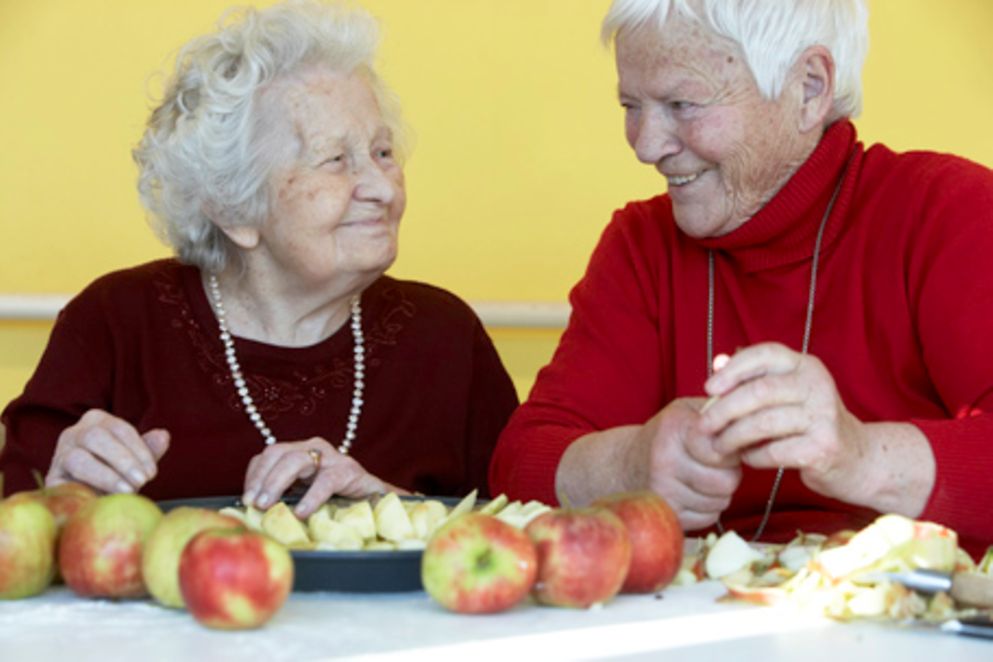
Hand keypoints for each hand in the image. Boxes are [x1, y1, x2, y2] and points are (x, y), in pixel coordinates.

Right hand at [46, 409, 169, 493]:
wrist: (90, 498)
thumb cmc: (117, 474)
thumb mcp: (136, 462)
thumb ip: (148, 450)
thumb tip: (163, 436)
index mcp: (98, 421)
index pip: (120, 428)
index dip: (139, 450)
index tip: (152, 473)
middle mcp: (75, 432)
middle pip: (96, 437)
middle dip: (123, 459)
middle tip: (142, 481)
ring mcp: (59, 453)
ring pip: (78, 457)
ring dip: (106, 475)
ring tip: (128, 490)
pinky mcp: (51, 477)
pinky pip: (64, 481)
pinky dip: (87, 490)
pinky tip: (103, 500)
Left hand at [241, 438, 409, 518]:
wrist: (376, 502)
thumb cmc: (336, 501)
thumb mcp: (305, 495)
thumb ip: (284, 497)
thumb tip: (252, 514)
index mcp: (299, 452)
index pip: (268, 455)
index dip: (253, 476)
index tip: (245, 500)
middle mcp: (313, 449)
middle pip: (278, 453)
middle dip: (261, 479)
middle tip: (254, 504)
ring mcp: (331, 457)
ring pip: (296, 460)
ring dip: (277, 483)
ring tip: (269, 506)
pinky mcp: (348, 471)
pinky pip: (325, 481)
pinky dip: (311, 497)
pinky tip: (302, 512)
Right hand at [638, 398, 741, 530]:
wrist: (625, 464)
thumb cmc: (667, 435)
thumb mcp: (687, 411)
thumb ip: (719, 411)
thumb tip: (756, 421)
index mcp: (674, 428)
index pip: (722, 448)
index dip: (730, 450)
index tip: (722, 445)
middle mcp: (664, 460)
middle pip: (728, 480)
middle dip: (728, 473)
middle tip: (712, 464)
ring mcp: (663, 490)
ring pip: (721, 501)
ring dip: (718, 492)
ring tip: (700, 477)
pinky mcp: (666, 513)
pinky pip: (709, 517)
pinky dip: (707, 508)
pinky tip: (691, 493)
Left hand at [698, 342, 868, 501]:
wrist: (857, 458)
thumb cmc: (809, 423)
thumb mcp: (788, 393)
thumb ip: (754, 378)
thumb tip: (717, 364)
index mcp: (806, 366)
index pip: (765, 354)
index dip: (733, 369)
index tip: (708, 388)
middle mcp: (818, 385)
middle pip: (759, 391)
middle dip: (723, 409)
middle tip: (704, 425)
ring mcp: (824, 416)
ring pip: (763, 423)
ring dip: (733, 436)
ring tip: (719, 446)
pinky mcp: (824, 448)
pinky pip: (773, 451)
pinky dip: (753, 456)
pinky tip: (747, 458)